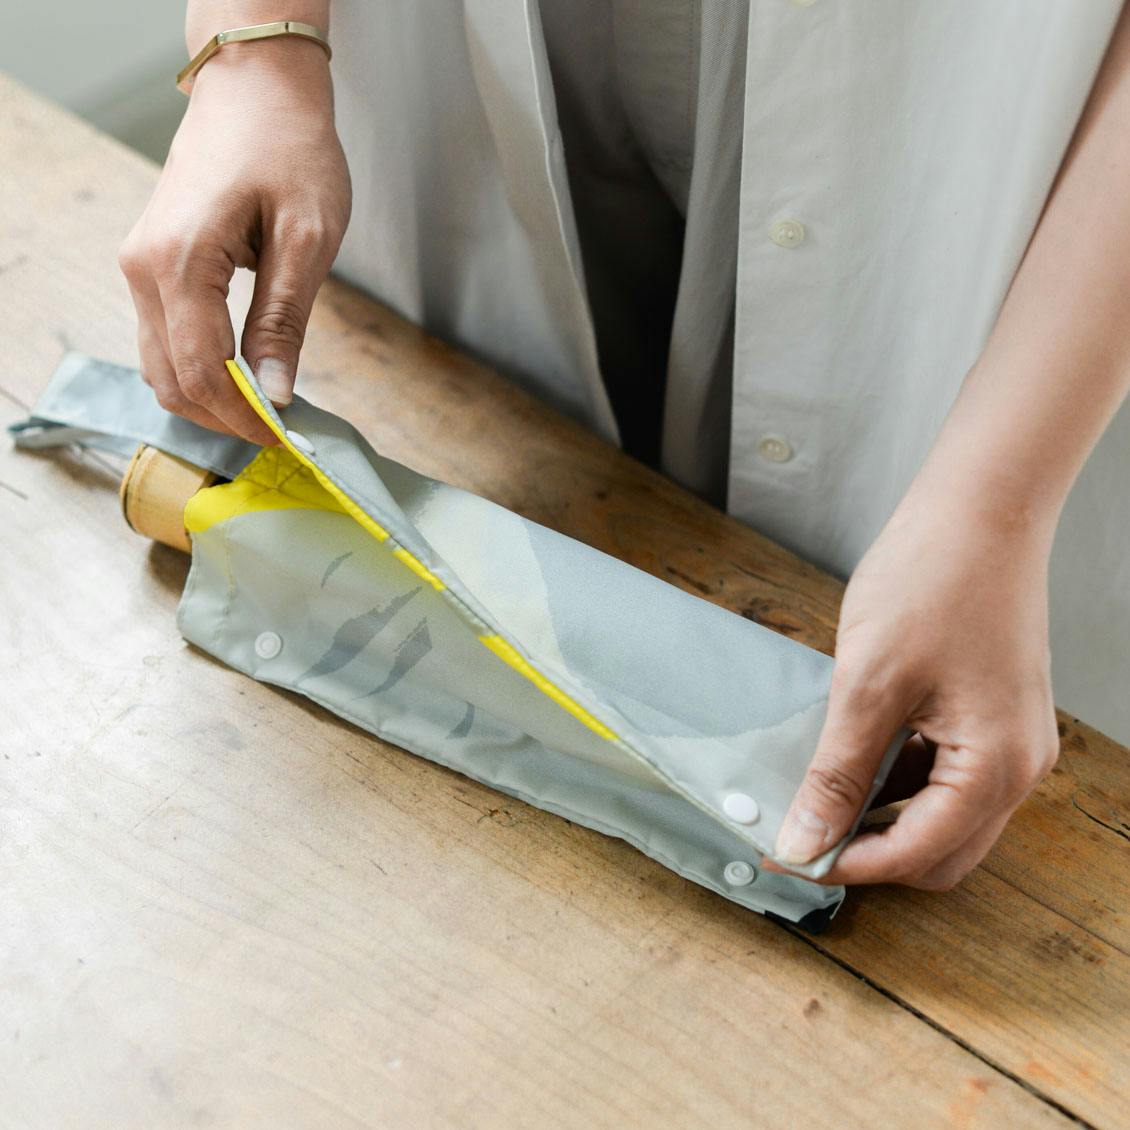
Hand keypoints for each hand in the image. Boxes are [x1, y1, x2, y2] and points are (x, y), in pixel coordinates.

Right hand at [118, 36, 350, 443]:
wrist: (254, 90)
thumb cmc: (289, 149)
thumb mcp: (307, 237)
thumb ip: (284, 320)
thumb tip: (276, 392)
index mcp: (179, 262)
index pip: (202, 371)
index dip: (244, 417)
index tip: (285, 439)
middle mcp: (144, 269)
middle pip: (171, 379)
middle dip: (224, 417)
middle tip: (280, 433)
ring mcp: (140, 267)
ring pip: (160, 365)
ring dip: (209, 399)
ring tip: (266, 409)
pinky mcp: (152, 266)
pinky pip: (164, 339)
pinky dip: (199, 369)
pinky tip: (244, 375)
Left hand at [767, 482, 1060, 889]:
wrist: (981, 509)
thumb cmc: (933, 581)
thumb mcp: (868, 684)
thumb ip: (836, 773)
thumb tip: (804, 839)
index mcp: (996, 767)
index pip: (917, 854)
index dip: (846, 864)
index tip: (786, 852)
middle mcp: (1017, 767)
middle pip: (938, 852)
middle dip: (869, 853)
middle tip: (801, 831)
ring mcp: (1010, 742)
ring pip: (942, 817)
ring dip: (881, 817)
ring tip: (817, 792)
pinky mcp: (992, 717)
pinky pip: (945, 775)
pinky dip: (898, 780)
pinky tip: (850, 756)